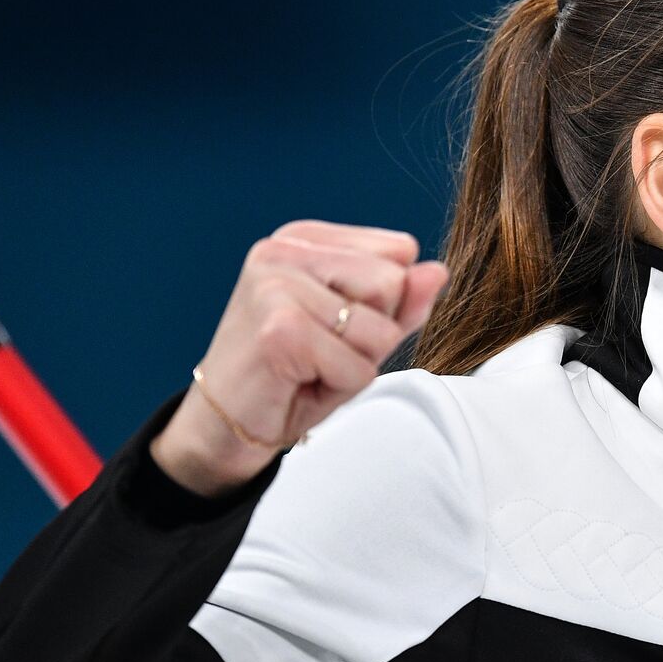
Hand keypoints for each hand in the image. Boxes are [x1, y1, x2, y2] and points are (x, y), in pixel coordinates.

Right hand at [149, 219, 449, 496]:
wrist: (224, 423)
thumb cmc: (294, 372)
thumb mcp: (359, 331)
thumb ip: (402, 301)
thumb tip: (438, 272)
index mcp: (307, 238)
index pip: (400, 251)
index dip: (385, 302)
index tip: (335, 323)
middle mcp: (286, 249)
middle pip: (394, 284)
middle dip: (373, 332)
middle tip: (323, 350)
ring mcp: (277, 284)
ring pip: (380, 329)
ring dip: (356, 363)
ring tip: (312, 366)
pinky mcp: (279, 328)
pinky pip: (357, 366)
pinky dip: (340, 385)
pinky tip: (299, 382)